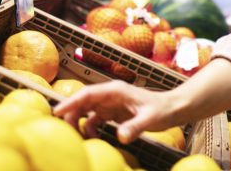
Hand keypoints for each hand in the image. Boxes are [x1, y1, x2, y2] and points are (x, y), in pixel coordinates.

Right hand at [53, 80, 182, 142]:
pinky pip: (95, 120)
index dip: (71, 102)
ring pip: (86, 111)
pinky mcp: (113, 113)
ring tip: (78, 139)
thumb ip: (135, 127)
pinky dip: (90, 129)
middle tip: (65, 132)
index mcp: (115, 90)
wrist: (174, 108)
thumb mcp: (149, 119)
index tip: (57, 112)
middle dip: (71, 115)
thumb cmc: (163, 109)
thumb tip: (121, 137)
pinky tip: (94, 139)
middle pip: (82, 102)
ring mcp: (111, 104)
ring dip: (79, 124)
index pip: (87, 94)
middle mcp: (110, 95)